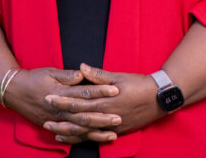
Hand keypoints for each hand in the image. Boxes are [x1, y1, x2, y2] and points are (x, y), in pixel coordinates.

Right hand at [4, 67, 121, 143]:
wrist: (14, 92)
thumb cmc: (33, 79)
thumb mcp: (49, 72)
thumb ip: (67, 75)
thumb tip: (82, 73)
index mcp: (60, 93)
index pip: (84, 92)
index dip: (100, 91)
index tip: (115, 90)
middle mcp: (59, 109)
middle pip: (84, 115)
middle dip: (102, 117)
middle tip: (119, 117)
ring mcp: (56, 120)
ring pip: (79, 130)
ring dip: (96, 132)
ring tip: (112, 134)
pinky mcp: (54, 126)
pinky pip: (70, 136)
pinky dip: (83, 139)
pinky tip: (95, 140)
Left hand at [43, 63, 162, 140]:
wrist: (160, 98)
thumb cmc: (139, 85)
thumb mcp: (119, 76)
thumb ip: (98, 75)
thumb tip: (81, 67)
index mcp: (105, 100)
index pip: (79, 101)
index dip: (63, 100)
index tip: (48, 98)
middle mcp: (107, 115)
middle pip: (79, 118)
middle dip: (61, 118)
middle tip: (45, 118)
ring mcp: (112, 125)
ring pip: (86, 131)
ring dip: (69, 132)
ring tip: (54, 131)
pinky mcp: (117, 131)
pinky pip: (96, 137)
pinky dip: (83, 138)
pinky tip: (72, 138)